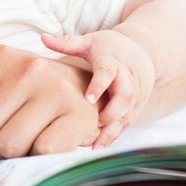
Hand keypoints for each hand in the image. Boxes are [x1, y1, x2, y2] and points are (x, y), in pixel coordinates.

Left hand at [0, 45, 100, 175]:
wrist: (88, 86)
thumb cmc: (28, 96)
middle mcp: (22, 70)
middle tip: (5, 134)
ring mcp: (51, 90)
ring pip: (5, 148)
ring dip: (12, 153)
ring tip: (28, 135)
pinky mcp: (74, 115)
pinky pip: (37, 154)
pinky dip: (38, 156)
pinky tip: (48, 138)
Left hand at [41, 30, 155, 147]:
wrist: (143, 52)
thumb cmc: (108, 48)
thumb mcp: (89, 42)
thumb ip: (66, 43)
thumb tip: (42, 38)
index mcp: (112, 61)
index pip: (108, 72)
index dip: (99, 85)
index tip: (88, 98)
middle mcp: (126, 79)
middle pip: (125, 96)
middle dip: (112, 111)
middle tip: (95, 123)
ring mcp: (134, 95)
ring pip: (128, 114)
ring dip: (112, 130)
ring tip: (94, 145)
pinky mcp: (135, 108)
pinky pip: (127, 124)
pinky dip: (114, 136)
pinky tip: (98, 148)